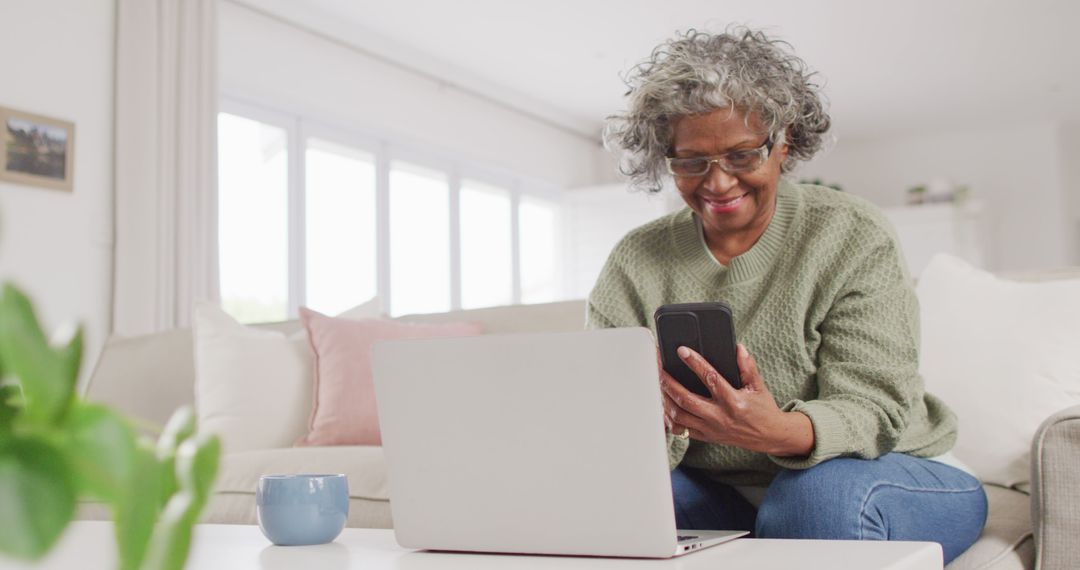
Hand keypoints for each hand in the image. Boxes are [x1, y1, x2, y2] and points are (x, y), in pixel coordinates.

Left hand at [660, 344, 813, 456]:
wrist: (769, 437)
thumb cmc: (763, 409)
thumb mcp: (759, 386)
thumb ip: (748, 367)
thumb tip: (738, 348)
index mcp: (734, 401)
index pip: (711, 379)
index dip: (695, 363)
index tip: (682, 351)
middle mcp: (720, 417)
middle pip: (687, 399)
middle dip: (669, 382)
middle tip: (658, 367)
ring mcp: (711, 429)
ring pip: (679, 416)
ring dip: (664, 399)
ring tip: (656, 382)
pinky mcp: (705, 437)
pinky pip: (680, 430)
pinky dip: (668, 418)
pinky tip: (662, 404)